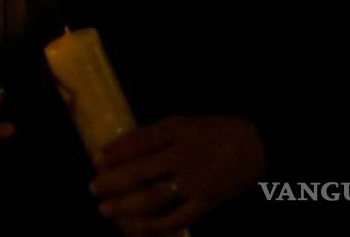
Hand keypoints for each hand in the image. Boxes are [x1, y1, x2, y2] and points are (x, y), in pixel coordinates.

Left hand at [90, 115, 265, 234]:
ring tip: (105, 210)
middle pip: (141, 172)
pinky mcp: (206, 204)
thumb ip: (151, 135)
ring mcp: (195, 183)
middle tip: (93, 189)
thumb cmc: (212, 132)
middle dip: (113, 182)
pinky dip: (152, 227)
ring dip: (126, 206)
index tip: (95, 160)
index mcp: (177, 132)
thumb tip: (116, 148)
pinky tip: (133, 229)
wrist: (256, 146)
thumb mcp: (181, 123)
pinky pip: (175, 220)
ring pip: (154, 198)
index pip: (139, 142)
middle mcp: (184, 157)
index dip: (115, 152)